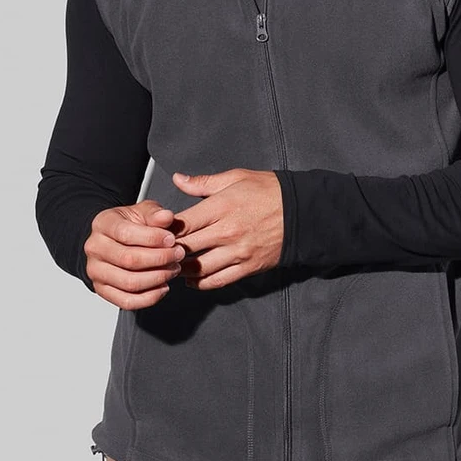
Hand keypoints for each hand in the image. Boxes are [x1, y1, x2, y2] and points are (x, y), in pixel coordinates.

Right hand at [84, 200, 185, 309]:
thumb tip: (166, 217)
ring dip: (158, 278)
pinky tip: (163, 286)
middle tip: (178, 255)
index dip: (153, 238)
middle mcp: (95, 248)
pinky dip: (150, 297)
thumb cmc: (131, 224)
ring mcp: (96, 271)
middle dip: (160, 259)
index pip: (126, 234)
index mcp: (103, 224)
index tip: (172, 239)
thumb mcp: (143, 211)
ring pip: (129, 283)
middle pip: (129, 260)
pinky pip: (127, 301)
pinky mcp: (103, 290)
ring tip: (173, 269)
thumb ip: (155, 214)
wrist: (116, 239)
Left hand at [170, 168, 283, 289]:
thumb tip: (178, 180)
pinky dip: (201, 283)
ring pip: (199, 268)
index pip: (183, 222)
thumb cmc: (269, 191)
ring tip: (173, 266)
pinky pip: (218, 280)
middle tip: (159, 251)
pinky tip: (192, 279)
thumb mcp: (236, 177)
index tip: (158, 231)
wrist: (302, 212)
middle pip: (186, 247)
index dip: (165, 229)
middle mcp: (227, 231)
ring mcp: (238, 252)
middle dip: (169, 250)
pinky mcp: (248, 267)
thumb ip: (203, 183)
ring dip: (182, 269)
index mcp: (222, 206)